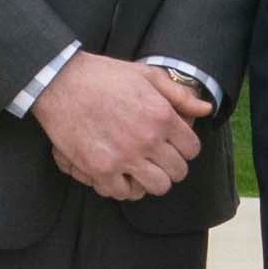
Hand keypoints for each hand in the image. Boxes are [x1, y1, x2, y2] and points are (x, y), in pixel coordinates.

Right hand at [33, 53, 209, 203]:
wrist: (61, 82)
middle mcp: (148, 139)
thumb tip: (206, 110)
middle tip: (158, 160)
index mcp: (162, 116)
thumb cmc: (104, 76)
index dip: (184, 149)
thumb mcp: (147, 75)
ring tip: (141, 170)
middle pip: (177, 172)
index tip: (173, 147)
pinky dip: (124, 187)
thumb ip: (179, 95)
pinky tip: (120, 175)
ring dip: (151, 180)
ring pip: (156, 187)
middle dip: (171, 167)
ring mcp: (125, 156)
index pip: (192, 149)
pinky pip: (123, 193)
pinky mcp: (100, 168)